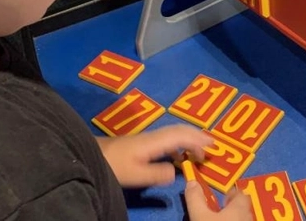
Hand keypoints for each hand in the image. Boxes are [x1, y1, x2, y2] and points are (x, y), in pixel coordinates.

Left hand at [97, 124, 211, 187]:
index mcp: (154, 141)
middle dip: (197, 136)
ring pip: (173, 133)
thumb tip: (177, 171)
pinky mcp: (142, 143)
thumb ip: (157, 173)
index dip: (198, 138)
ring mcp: (147, 138)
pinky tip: (179, 154)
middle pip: (179, 130)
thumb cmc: (114, 164)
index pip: (181, 135)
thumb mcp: (136, 174)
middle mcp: (153, 136)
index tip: (212, 145)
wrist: (92, 155)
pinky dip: (179, 142)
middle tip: (212, 146)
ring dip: (189, 138)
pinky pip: (167, 138)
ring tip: (200, 150)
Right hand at [185, 182, 251, 220]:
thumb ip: (195, 198)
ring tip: (220, 218)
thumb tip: (192, 182)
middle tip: (220, 209)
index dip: (232, 193)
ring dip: (234, 216)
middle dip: (233, 206)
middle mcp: (248, 216)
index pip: (242, 194)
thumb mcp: (199, 216)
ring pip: (243, 217)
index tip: (222, 197)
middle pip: (244, 206)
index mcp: (240, 208)